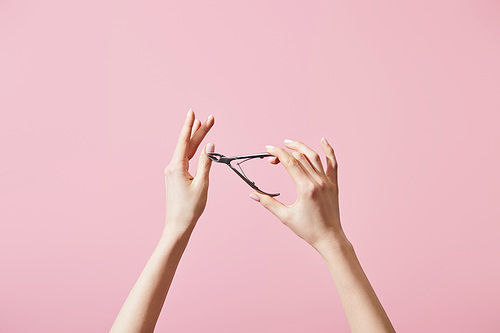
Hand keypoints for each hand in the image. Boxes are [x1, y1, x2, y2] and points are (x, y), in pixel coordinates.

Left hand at [164, 109, 214, 235]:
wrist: (178, 225)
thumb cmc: (190, 207)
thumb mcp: (202, 183)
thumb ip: (206, 163)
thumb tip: (210, 146)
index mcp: (177, 166)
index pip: (184, 140)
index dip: (190, 125)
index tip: (193, 112)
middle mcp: (172, 167)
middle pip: (187, 144)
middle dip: (198, 131)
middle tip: (210, 118)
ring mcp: (173, 172)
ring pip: (186, 151)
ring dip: (195, 139)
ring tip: (202, 125)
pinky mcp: (175, 178)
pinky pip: (184, 159)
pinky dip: (192, 150)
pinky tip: (196, 146)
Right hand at [250, 138, 346, 253]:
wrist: (329, 238)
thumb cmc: (308, 230)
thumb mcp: (285, 217)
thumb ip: (268, 203)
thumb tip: (253, 195)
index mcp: (306, 188)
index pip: (290, 162)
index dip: (278, 153)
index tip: (268, 149)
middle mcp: (318, 181)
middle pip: (299, 158)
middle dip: (284, 153)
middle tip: (272, 157)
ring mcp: (327, 182)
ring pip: (314, 156)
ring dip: (301, 147)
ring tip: (289, 143)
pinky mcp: (334, 184)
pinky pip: (333, 163)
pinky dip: (328, 150)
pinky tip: (322, 140)